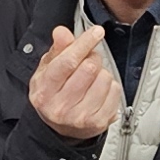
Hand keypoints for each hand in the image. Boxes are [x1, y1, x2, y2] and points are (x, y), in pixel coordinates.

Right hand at [28, 21, 124, 140]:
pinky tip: (99, 91)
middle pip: (89, 67)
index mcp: (44, 91)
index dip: (84, 43)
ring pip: (105, 78)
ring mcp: (80, 117)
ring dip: (102, 73)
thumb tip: (62, 32)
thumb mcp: (47, 70)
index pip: (67, 62)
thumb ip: (57, 49)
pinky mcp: (99, 122)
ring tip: (91, 80)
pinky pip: (115, 91)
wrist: (60, 128)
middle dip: (92, 58)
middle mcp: (61, 107)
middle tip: (88, 62)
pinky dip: (111, 86)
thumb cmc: (53, 95)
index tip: (96, 32)